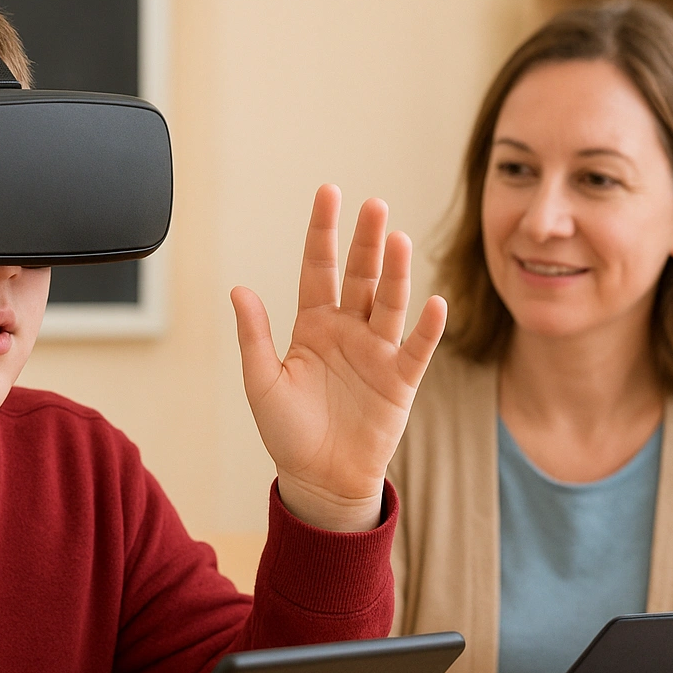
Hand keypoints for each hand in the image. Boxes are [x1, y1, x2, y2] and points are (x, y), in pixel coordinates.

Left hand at [232, 185, 447, 531]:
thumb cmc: (288, 433)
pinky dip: (428, 326)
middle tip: (373, 205)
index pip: (318, 268)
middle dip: (365, 240)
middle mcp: (348, 330)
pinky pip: (417, 347)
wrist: (321, 479)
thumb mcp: (262, 382)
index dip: (323, 232)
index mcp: (312, 325)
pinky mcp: (401, 380)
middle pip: (359, 275)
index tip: (330, 193)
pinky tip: (434, 301)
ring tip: (396, 238)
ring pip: (389, 302)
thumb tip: (238, 289)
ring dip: (394, 271)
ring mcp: (377, 351)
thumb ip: (254, 336)